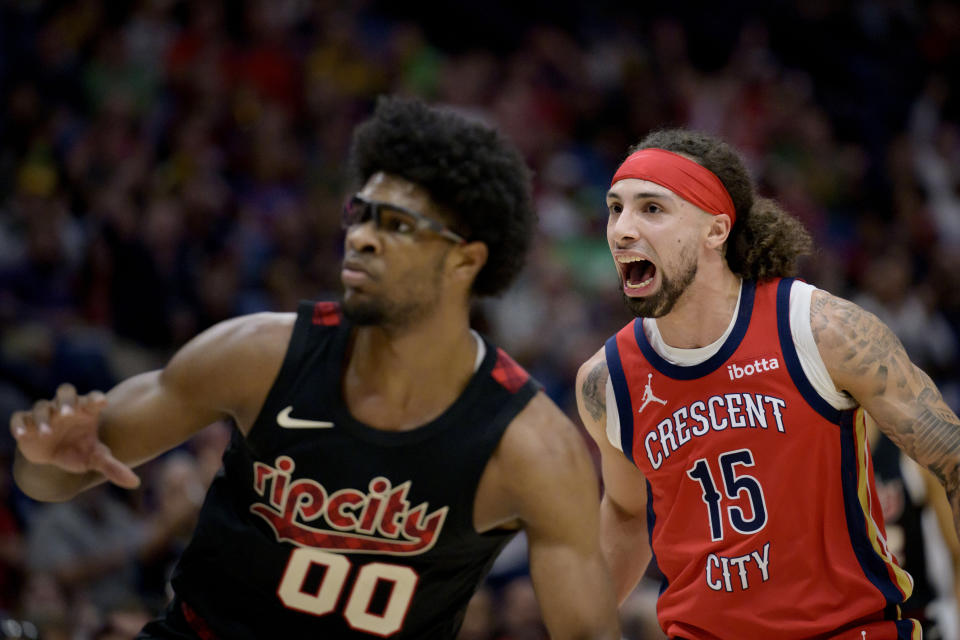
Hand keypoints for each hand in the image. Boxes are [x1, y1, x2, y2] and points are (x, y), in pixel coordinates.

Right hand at [10, 383, 139, 488]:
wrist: (54, 457)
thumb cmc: (79, 451)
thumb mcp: (95, 458)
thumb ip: (113, 467)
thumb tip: (135, 483)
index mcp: (86, 411)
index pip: (92, 398)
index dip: (96, 398)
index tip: (103, 402)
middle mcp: (65, 408)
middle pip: (65, 392)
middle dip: (67, 401)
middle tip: (68, 413)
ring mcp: (45, 414)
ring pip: (42, 406)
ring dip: (44, 418)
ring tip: (47, 433)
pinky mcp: (27, 424)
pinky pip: (20, 418)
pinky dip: (19, 424)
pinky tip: (22, 435)